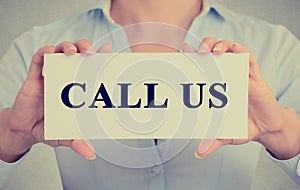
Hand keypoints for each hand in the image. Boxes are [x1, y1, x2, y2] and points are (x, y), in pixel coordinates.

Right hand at [0, 39, 111, 161]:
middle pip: (78, 53)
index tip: (109, 50)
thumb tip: (90, 154)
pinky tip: (49, 52)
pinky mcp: (34, 77)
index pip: (91, 67)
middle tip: (91, 52)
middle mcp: (66, 78)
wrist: (26, 130)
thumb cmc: (49, 128)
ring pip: (60, 51)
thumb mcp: (65, 135)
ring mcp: (51, 75)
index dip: (100, 57)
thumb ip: (77, 142)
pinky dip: (44, 53)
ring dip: (68, 46)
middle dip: (85, 47)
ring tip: (73, 51)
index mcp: (77, 88)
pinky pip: (38, 59)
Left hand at [182, 37, 299, 159]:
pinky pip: (248, 57)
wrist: (266, 128)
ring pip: (229, 49)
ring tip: (213, 51)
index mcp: (216, 86)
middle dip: (204, 46)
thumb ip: (212, 141)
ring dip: (220, 45)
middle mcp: (226, 76)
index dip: (191, 57)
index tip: (182, 51)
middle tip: (197, 52)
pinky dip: (240, 51)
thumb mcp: (225, 134)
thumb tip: (199, 153)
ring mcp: (240, 73)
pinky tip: (234, 52)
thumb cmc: (243, 126)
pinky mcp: (254, 75)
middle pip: (212, 52)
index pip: (201, 66)